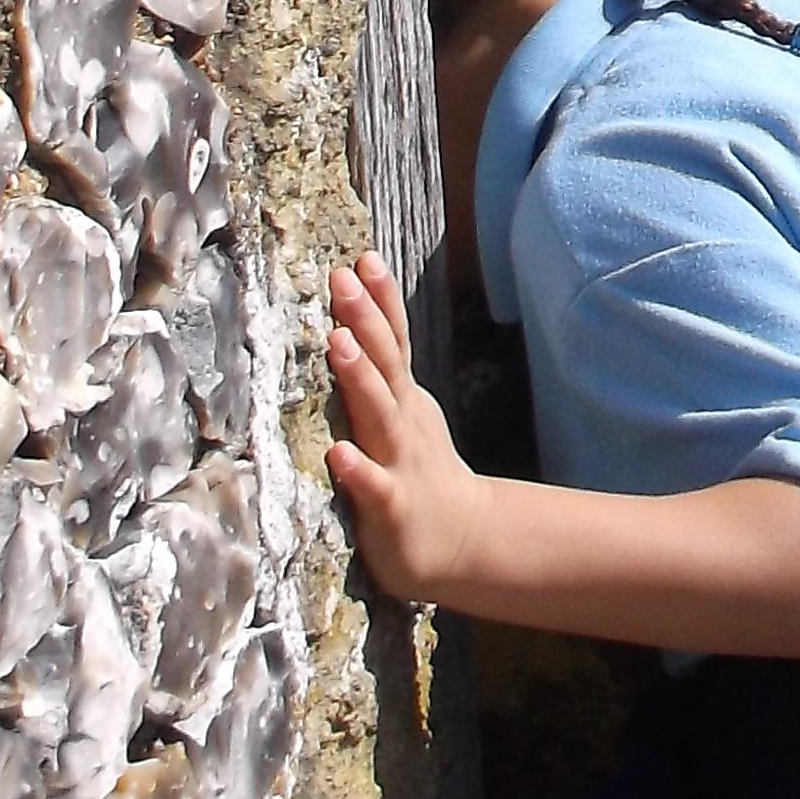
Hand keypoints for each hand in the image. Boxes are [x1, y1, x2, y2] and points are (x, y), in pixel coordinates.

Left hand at [325, 252, 488, 603]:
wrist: (462, 540)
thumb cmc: (418, 470)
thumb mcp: (404, 413)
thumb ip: (381, 373)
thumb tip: (353, 319)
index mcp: (404, 399)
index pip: (393, 340)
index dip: (380, 299)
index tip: (361, 258)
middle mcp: (404, 421)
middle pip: (385, 363)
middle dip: (364, 318)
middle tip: (342, 278)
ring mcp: (400, 461)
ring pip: (378, 413)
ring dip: (359, 376)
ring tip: (337, 342)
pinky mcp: (392, 506)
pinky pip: (373, 486)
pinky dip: (358, 468)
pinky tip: (338, 453)